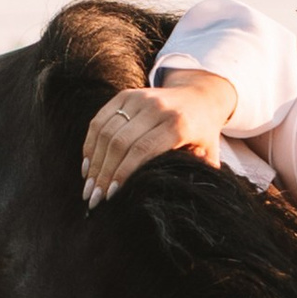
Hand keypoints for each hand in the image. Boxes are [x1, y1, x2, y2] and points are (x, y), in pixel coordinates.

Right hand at [82, 73, 236, 204]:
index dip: (123, 173)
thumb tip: (175, 202)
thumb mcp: (209, 155)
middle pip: (120, 142)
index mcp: (177, 124)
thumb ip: (196, 174)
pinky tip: (87, 167)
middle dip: (104, 174)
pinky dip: (90, 145)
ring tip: (88, 188)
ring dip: (94, 163)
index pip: (142, 150)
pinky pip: (99, 121)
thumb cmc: (202, 134)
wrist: (199, 96)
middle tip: (94, 199)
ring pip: (106, 132)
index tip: (111, 196)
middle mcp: (156, 108)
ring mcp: (138, 98)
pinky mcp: (124, 95)